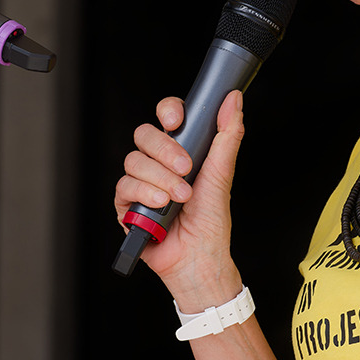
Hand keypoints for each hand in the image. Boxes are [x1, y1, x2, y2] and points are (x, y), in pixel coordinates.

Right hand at [111, 90, 245, 306]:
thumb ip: (228, 136)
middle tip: (186, 168)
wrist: (199, 259)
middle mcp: (157, 164)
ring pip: (134, 160)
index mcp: (180, 151)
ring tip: (180, 198)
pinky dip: (145, 194)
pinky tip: (161, 206)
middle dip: (165, 150)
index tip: (177, 120)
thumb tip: (234, 100)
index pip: (166, 117)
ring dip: (160, 178)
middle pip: (144, 135)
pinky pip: (125, 187)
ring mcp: (140, 183)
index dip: (168, 112)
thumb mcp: (222, 174)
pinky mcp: (126, 205)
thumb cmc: (210, 222)